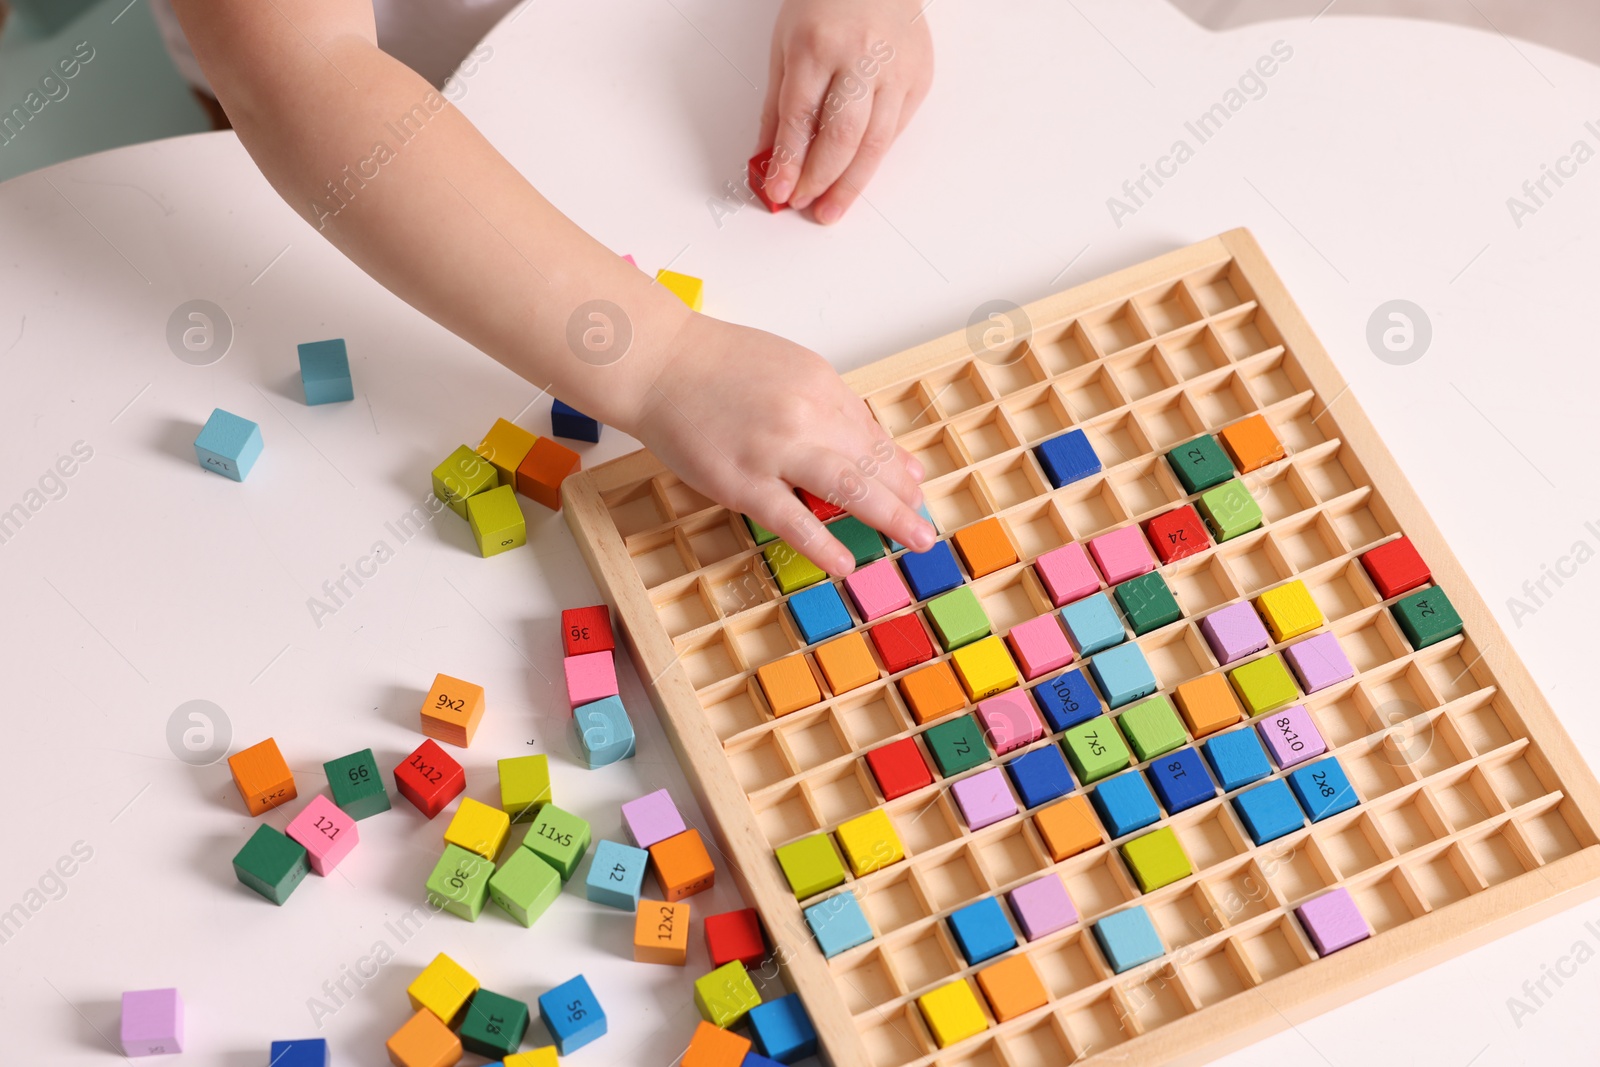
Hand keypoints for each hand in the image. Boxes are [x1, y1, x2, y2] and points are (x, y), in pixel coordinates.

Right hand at [630, 314, 933, 575]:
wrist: (656, 362)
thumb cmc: (716, 364)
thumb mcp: (790, 367)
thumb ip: (833, 407)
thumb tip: (880, 448)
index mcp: (820, 383)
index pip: (872, 433)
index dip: (898, 466)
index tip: (914, 488)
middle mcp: (805, 413)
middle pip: (871, 462)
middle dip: (906, 497)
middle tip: (926, 526)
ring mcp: (773, 449)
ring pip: (848, 488)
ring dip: (890, 517)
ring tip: (916, 540)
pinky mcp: (740, 481)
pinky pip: (792, 520)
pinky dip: (823, 545)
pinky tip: (845, 562)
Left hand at [757, 0, 932, 223]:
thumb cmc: (826, 2)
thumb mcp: (785, 47)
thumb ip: (777, 107)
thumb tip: (768, 159)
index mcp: (818, 46)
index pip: (800, 119)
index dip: (789, 162)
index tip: (780, 191)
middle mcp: (861, 58)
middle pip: (843, 137)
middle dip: (821, 180)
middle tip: (806, 204)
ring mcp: (897, 69)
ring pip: (876, 144)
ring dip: (851, 184)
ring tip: (831, 207)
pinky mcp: (920, 78)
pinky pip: (895, 131)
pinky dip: (873, 158)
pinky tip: (856, 174)